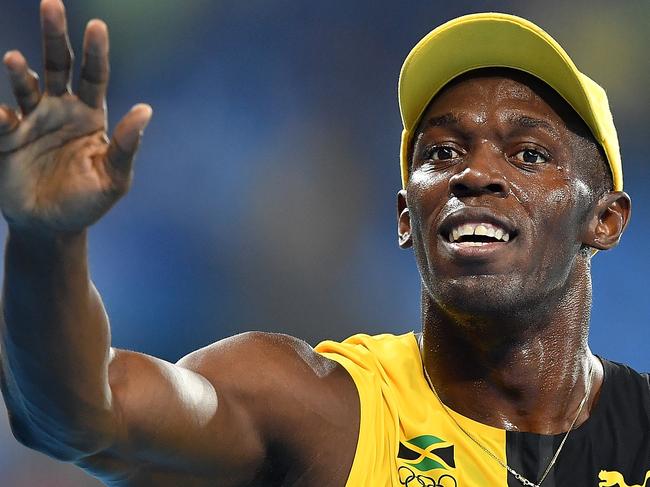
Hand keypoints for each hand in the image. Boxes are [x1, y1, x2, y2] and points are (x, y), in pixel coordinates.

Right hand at [0, 0, 151, 234]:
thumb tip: (146, 109)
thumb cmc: (88, 202)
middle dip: (54, 36)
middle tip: (52, 4)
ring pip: (25, 87)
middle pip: (57, 65)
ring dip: (20, 73)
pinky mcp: (6, 139)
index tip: (98, 25)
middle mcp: (60, 110)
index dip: (96, 52)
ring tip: (16, 60)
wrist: (51, 227)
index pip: (94, 76)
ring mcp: (31, 122)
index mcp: (90, 116)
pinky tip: (3, 118)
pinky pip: (1, 122)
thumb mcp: (114, 179)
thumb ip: (126, 146)